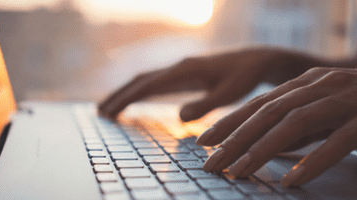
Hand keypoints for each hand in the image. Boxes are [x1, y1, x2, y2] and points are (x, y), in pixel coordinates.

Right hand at [99, 46, 306, 120]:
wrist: (256, 61)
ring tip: (109, 108)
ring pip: (145, 79)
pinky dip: (140, 91)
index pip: (148, 85)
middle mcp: (178, 66)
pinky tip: (135, 100)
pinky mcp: (185, 73)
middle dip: (119, 95)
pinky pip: (156, 82)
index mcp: (185, 70)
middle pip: (140, 80)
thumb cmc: (245, 78)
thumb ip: (205, 105)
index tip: (110, 111)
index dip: (127, 98)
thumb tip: (179, 117)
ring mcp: (180, 69)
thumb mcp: (229, 94)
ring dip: (126, 93)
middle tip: (100, 112)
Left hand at [196, 66, 356, 186]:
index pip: (260, 103)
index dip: (230, 122)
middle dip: (235, 139)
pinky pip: (339, 140)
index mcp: (308, 83)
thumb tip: (273, 145)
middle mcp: (321, 86)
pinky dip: (314, 160)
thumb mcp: (332, 104)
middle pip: (269, 113)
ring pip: (295, 124)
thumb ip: (303, 121)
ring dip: (263, 150)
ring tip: (241, 173)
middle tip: (211, 163)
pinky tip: (294, 179)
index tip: (205, 142)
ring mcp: (346, 99)